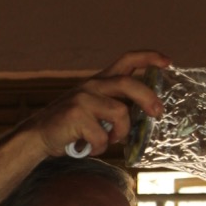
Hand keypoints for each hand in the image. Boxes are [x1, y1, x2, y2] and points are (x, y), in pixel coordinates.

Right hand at [28, 50, 169, 157]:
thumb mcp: (94, 108)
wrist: (38, 135)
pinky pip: (102, 135)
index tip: (168, 62)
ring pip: (120, 113)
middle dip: (148, 98)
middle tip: (158, 113)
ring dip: (120, 133)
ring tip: (109, 140)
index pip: (127, 60)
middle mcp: (92, 85)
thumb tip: (146, 116)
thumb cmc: (71, 126)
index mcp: (100, 81)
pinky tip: (90, 147)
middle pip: (128, 84)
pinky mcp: (75, 115)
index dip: (149, 58)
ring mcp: (83, 99)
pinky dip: (100, 146)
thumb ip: (115, 106)